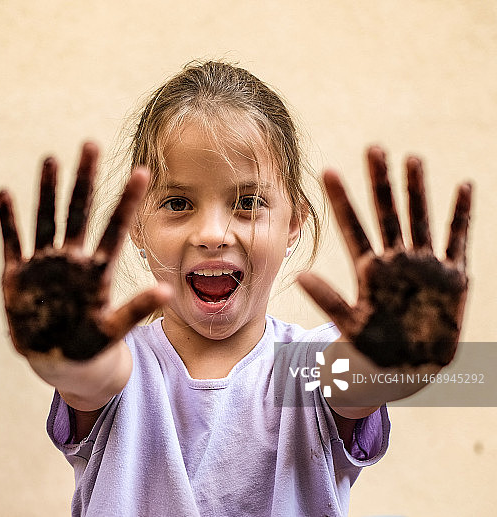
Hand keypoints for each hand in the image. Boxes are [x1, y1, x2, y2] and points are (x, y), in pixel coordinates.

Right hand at [0, 143, 168, 360]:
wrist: (59, 363)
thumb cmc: (90, 345)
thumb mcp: (114, 330)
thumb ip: (136, 310)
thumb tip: (167, 290)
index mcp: (97, 270)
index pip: (114, 228)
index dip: (127, 201)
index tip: (142, 172)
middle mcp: (71, 259)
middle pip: (79, 212)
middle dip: (84, 181)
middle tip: (90, 145)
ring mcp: (44, 264)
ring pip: (46, 219)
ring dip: (47, 191)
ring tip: (51, 160)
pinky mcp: (17, 275)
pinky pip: (13, 243)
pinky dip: (8, 221)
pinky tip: (5, 194)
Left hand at [298, 146, 471, 366]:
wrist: (406, 372)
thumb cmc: (372, 350)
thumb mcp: (348, 326)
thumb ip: (328, 300)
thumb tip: (299, 275)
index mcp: (370, 270)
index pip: (352, 228)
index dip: (341, 200)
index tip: (326, 172)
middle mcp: (396, 261)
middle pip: (387, 214)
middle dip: (380, 183)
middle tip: (373, 148)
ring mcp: (424, 266)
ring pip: (420, 220)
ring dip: (417, 191)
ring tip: (411, 159)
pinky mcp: (451, 278)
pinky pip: (458, 241)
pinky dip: (461, 216)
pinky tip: (464, 187)